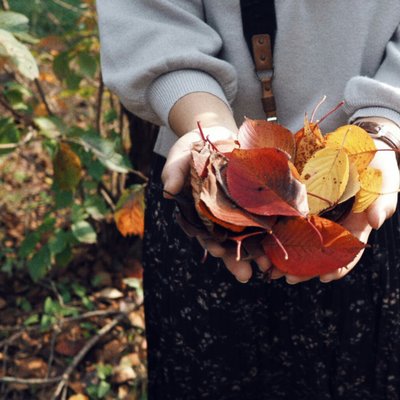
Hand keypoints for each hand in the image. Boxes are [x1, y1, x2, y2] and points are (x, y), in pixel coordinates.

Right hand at [162, 126, 270, 282]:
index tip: (217, 251)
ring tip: (265, 268)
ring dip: (255, 253)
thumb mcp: (180, 157)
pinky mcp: (253, 201)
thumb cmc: (193, 150)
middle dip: (234, 259)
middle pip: (225, 242)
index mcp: (197, 212)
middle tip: (245, 275)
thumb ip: (173, 172)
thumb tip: (169, 190)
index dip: (209, 243)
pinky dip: (270, 233)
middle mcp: (217, 217)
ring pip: (245, 236)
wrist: (215, 135)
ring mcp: (236, 211)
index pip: (202, 233)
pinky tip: (277, 246)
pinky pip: (262, 219)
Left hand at [283, 138, 398, 283]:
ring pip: (301, 238)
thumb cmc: (376, 165)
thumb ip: (382, 202)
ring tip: (271, 267)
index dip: (338, 266)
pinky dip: (277, 230)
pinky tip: (264, 240)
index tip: (325, 277)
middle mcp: (334, 224)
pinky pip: (289, 217)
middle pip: (319, 251)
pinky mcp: (302, 200)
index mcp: (355, 226)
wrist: (359, 144)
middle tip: (288, 277)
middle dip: (305, 266)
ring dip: (287, 253)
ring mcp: (317, 213)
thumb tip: (375, 222)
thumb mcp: (385, 182)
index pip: (348, 252)